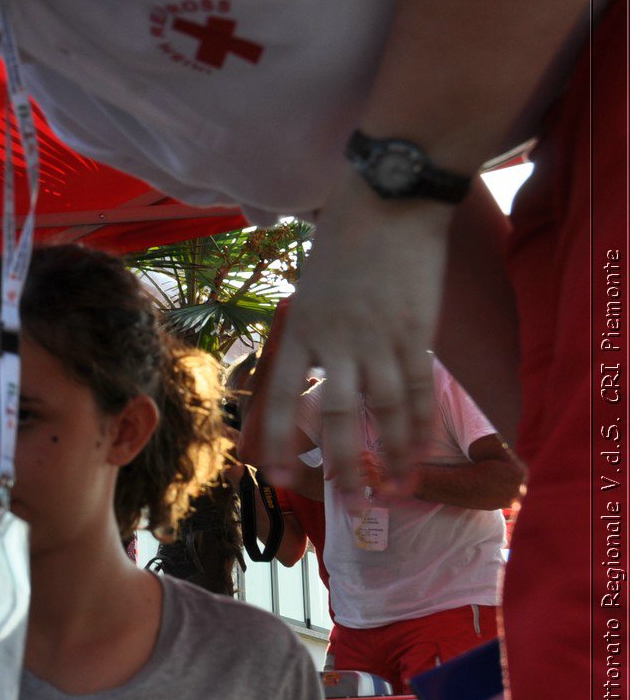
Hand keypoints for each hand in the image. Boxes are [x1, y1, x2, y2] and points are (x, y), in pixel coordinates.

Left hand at [248, 180, 452, 492]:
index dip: (278, 442)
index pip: (278, 397)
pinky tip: (421, 453)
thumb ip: (311, 331)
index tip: (277, 477)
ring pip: (381, 410)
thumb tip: (312, 370)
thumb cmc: (347, 239)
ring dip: (388, 455)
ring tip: (392, 490)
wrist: (392, 198)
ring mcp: (378, 337)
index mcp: (299, 329)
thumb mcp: (311, 286)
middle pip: (333, 415)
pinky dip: (419, 424)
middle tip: (346, 500)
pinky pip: (417, 389)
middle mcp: (335, 340)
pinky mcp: (417, 330)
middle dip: (339, 463)